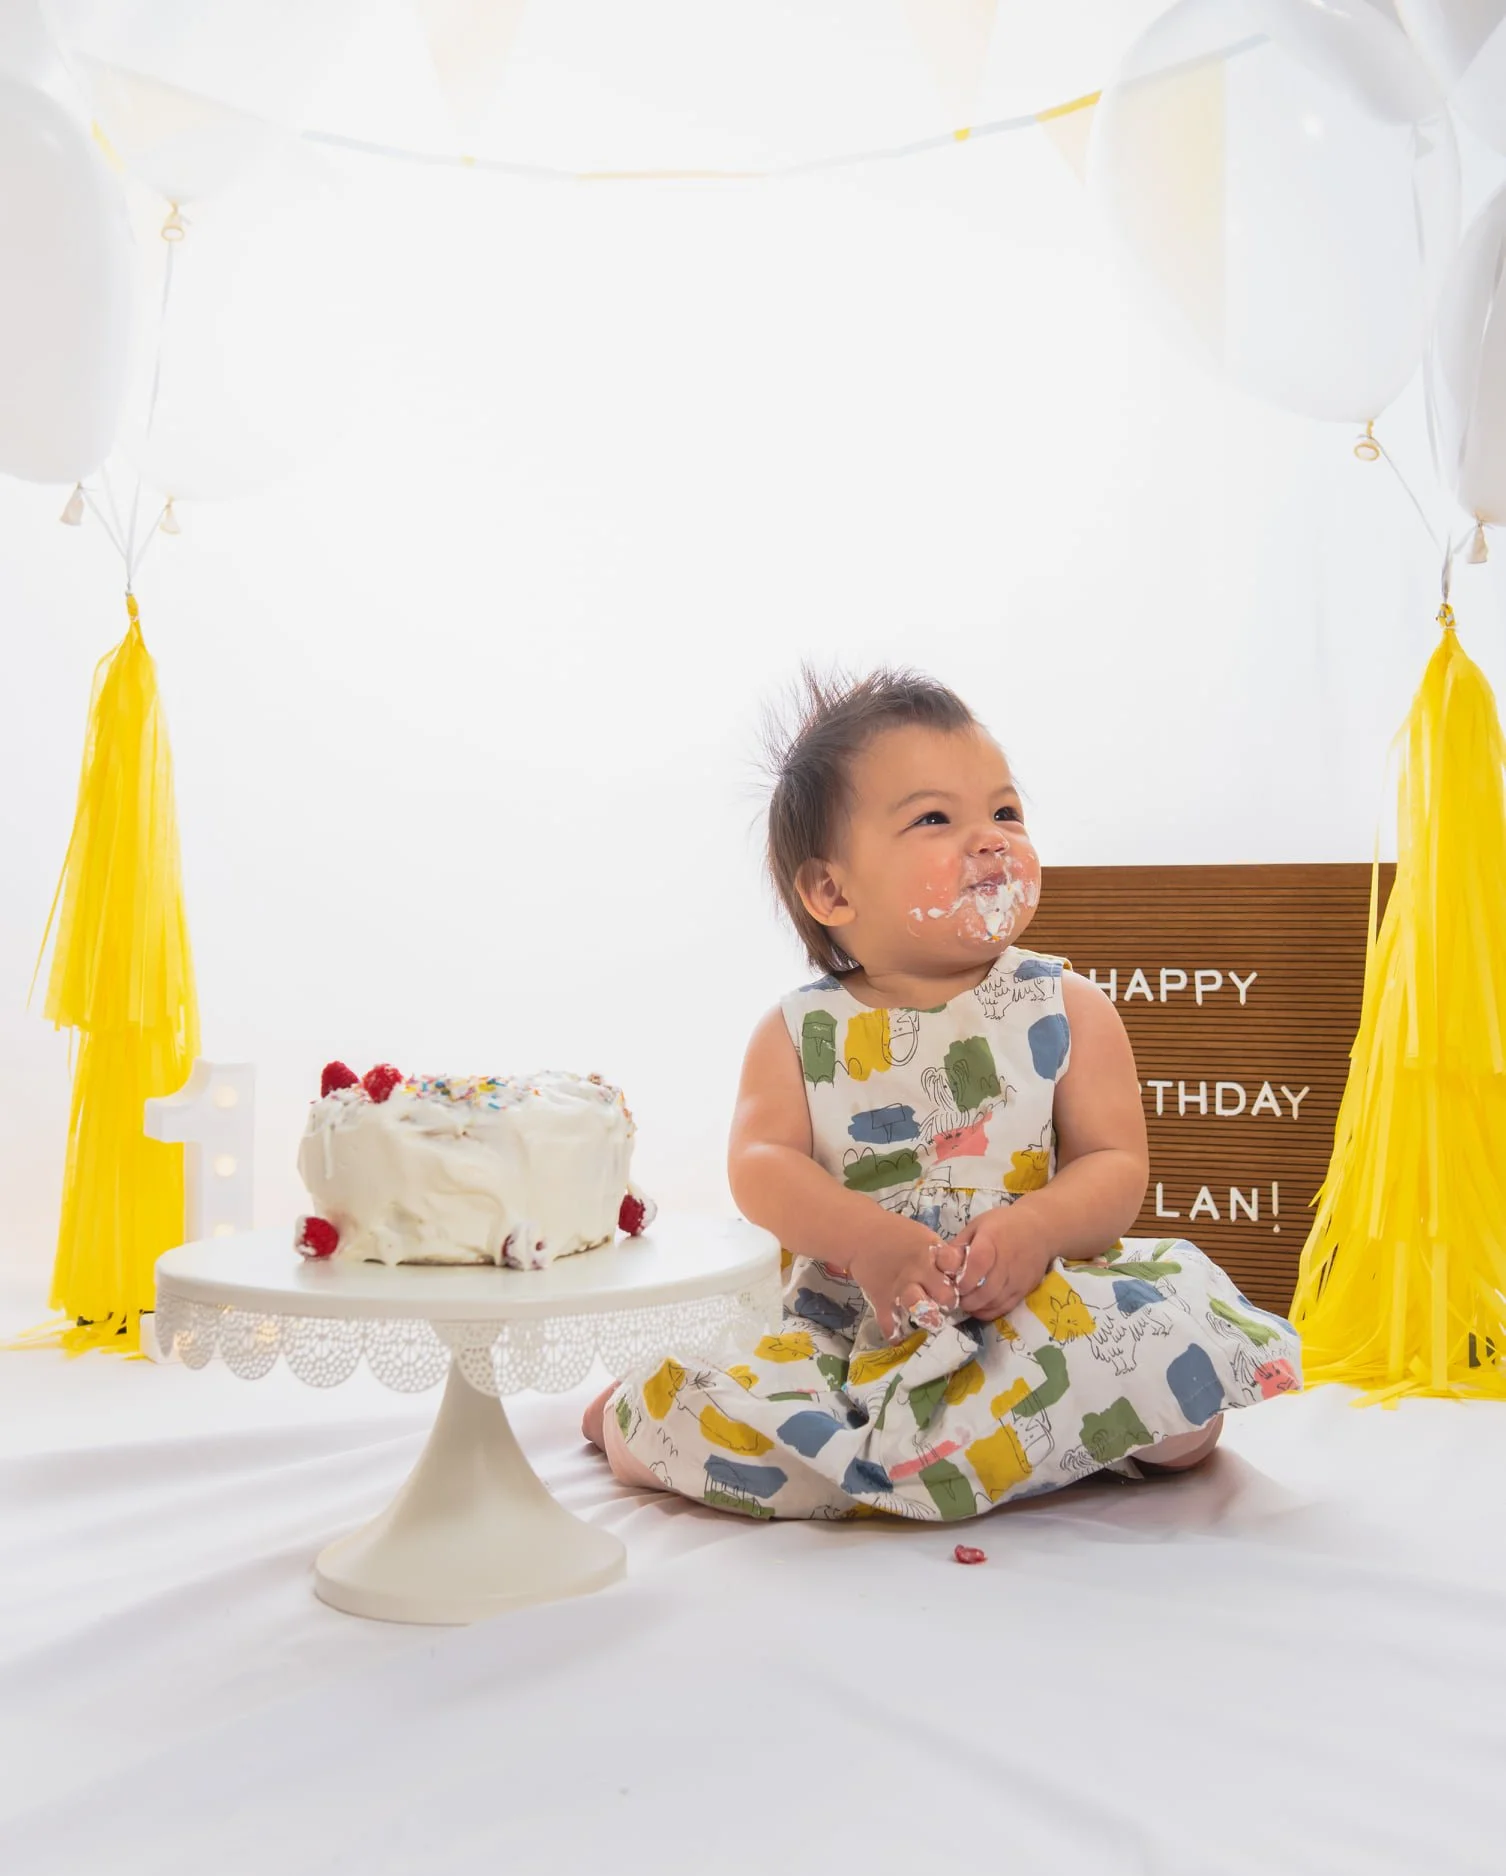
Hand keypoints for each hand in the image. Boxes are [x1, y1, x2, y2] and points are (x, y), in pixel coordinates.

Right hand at [848, 1220, 963, 1341]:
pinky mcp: (882, 1298)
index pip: (956, 1265)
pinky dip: (894, 1333)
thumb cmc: (896, 1234)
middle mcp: (919, 1270)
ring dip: (927, 1317)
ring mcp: (900, 1286)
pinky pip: (889, 1322)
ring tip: (930, 1320)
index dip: (962, 1275)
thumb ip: (940, 1256)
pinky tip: (899, 1338)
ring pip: (919, 1307)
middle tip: (947, 1304)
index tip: (961, 1281)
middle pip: (945, 1293)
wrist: (861, 1234)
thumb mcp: (923, 1236)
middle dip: (949, 1301)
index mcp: (931, 1252)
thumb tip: (959, 1273)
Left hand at [939, 1205, 1056, 1321]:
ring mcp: (1018, 1278)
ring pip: (995, 1302)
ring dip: (976, 1307)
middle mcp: (1007, 1261)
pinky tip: (979, 1307)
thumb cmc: (1004, 1224)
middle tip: (955, 1298)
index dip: (964, 1279)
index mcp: (992, 1240)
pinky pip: (1005, 1308)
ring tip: (965, 1302)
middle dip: (966, 1299)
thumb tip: (940, 1264)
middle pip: (986, 1290)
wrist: (1041, 1229)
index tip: (954, 1284)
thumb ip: (959, 1245)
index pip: (978, 1264)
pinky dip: (989, 1311)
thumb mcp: (978, 1225)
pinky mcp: (1025, 1290)